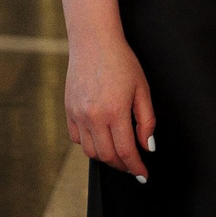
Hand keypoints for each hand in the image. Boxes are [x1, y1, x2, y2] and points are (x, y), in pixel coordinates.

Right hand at [60, 0, 155, 180]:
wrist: (93, 42)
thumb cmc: (122, 62)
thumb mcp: (142, 89)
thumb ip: (146, 120)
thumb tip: (147, 146)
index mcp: (115, 112)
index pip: (126, 151)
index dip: (136, 167)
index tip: (143, 175)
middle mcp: (93, 117)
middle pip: (107, 156)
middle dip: (122, 166)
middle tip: (133, 166)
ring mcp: (78, 115)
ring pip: (90, 151)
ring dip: (106, 158)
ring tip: (118, 154)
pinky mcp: (68, 110)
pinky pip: (77, 138)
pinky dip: (89, 144)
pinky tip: (101, 139)